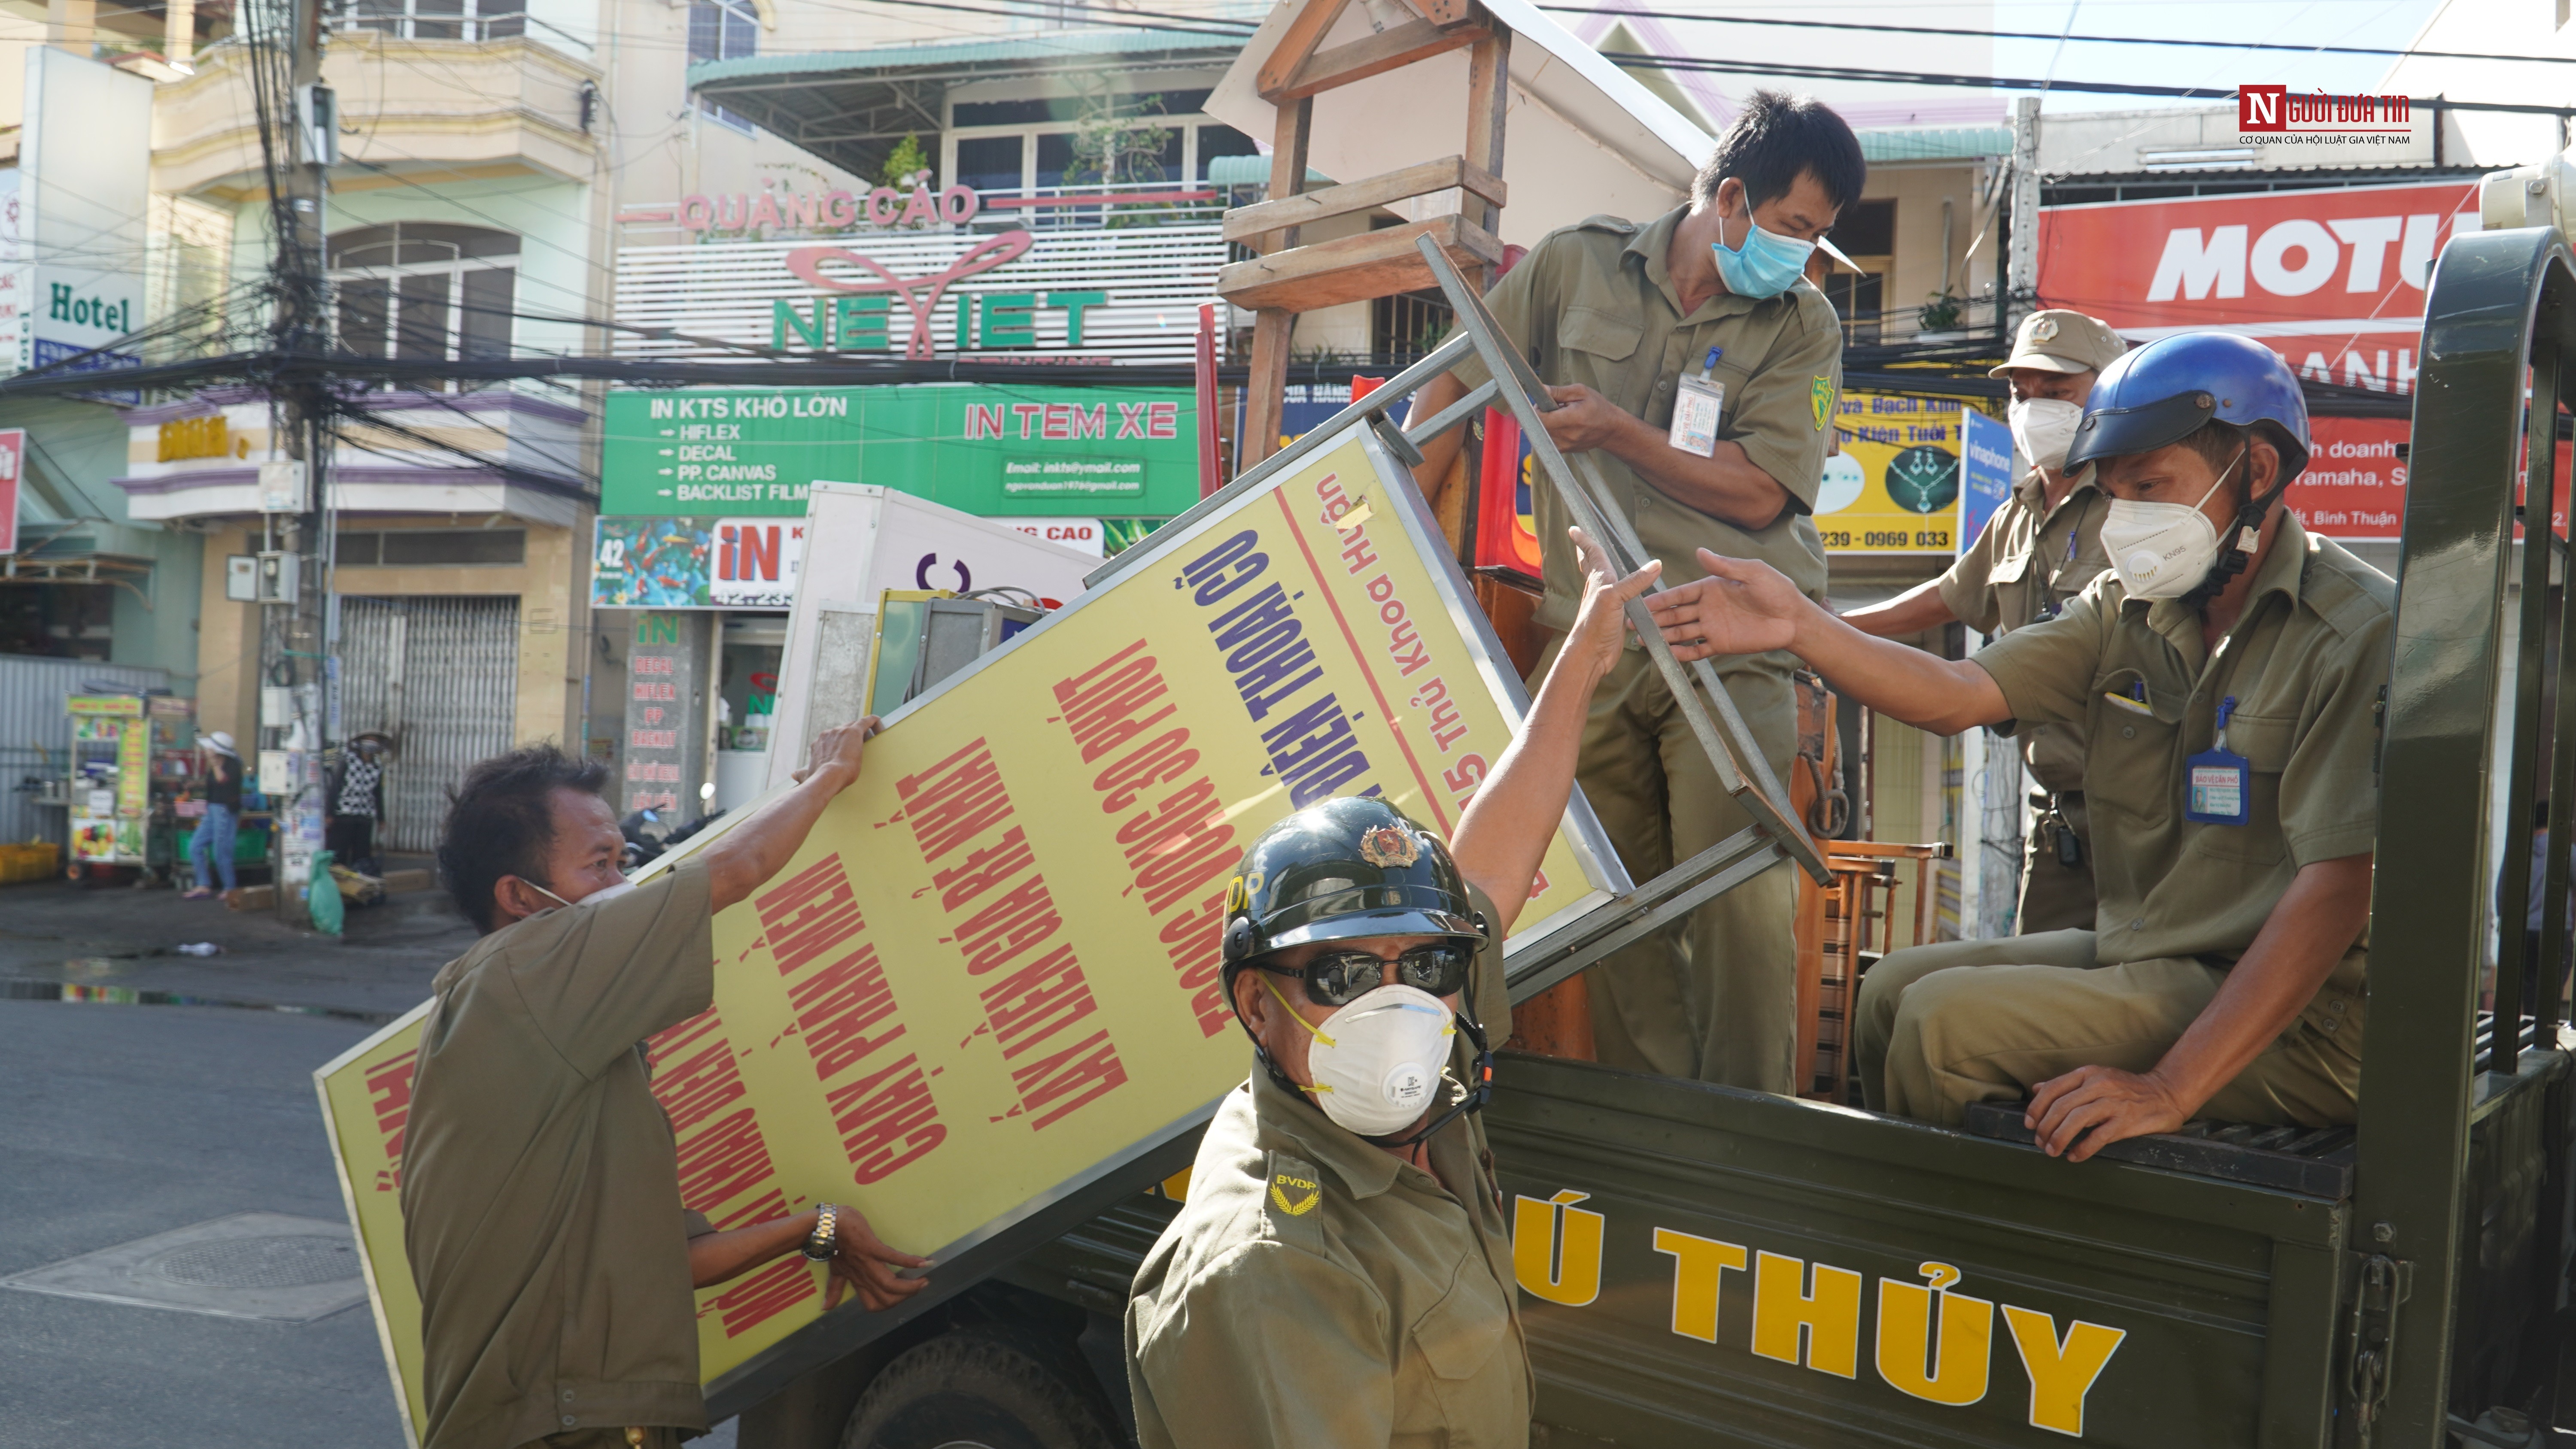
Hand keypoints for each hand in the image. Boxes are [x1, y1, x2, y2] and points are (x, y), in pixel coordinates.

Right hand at [793, 716, 879, 788]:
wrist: (828, 777)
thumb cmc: (819, 779)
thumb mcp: (808, 776)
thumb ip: (802, 774)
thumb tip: (793, 774)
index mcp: (818, 743)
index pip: (830, 739)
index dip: (837, 744)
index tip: (842, 750)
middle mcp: (827, 734)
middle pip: (842, 730)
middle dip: (848, 737)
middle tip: (857, 747)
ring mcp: (840, 731)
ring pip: (853, 727)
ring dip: (860, 732)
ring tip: (871, 739)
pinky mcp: (854, 732)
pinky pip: (865, 722)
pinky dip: (872, 721)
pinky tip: (877, 721)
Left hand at [822, 1206, 932, 1311]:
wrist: (825, 1225)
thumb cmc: (832, 1244)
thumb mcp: (835, 1269)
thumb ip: (834, 1289)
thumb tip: (826, 1308)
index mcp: (858, 1281)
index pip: (874, 1304)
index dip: (890, 1305)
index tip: (903, 1296)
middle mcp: (864, 1276)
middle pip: (887, 1298)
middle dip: (905, 1296)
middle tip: (919, 1287)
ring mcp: (868, 1262)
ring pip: (890, 1285)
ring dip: (910, 1287)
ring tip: (924, 1281)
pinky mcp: (872, 1247)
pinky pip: (892, 1258)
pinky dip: (909, 1262)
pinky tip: (924, 1262)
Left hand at [1536, 384, 1629, 451]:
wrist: (1610, 429)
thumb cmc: (1598, 407)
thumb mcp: (1581, 392)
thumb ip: (1559, 391)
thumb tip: (1542, 390)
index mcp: (1570, 419)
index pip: (1540, 417)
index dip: (1537, 408)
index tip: (1544, 402)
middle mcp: (1566, 436)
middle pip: (1538, 425)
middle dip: (1542, 414)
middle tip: (1555, 407)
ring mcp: (1564, 445)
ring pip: (1542, 433)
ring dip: (1546, 423)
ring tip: (1561, 417)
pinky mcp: (1563, 450)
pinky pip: (1548, 439)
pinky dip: (1551, 431)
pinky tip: (1562, 425)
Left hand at [1561, 526, 1660, 677]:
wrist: (1590, 655)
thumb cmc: (1595, 625)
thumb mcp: (1614, 598)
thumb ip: (1634, 581)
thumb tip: (1656, 565)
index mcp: (1599, 580)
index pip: (1592, 554)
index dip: (1584, 540)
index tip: (1574, 528)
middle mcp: (1600, 589)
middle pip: (1593, 565)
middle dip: (1588, 553)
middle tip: (1582, 542)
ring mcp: (1605, 603)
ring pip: (1603, 581)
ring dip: (1602, 569)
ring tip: (1604, 561)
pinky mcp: (1613, 617)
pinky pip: (1617, 598)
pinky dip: (1620, 591)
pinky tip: (1624, 593)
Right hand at [1642, 548, 1807, 660]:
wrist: (1793, 619)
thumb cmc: (1777, 590)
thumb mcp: (1752, 572)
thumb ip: (1725, 566)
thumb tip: (1699, 552)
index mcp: (1711, 588)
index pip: (1680, 594)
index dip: (1660, 599)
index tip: (1641, 604)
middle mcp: (1707, 608)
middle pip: (1675, 614)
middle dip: (1654, 619)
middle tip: (1633, 624)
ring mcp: (1713, 627)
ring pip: (1681, 632)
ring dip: (1663, 637)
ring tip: (1643, 642)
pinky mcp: (1721, 644)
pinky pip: (1697, 650)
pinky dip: (1683, 653)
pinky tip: (1668, 656)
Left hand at [2024, 1064, 2191, 1161]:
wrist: (2165, 1093)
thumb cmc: (2126, 1088)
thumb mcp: (2095, 1078)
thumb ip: (2066, 1084)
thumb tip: (2036, 1088)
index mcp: (2088, 1074)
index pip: (2052, 1088)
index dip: (2036, 1108)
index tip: (2029, 1123)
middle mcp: (2099, 1085)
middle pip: (2061, 1106)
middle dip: (2045, 1127)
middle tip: (2038, 1142)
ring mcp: (2113, 1103)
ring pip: (2076, 1120)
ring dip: (2059, 1138)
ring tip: (2052, 1151)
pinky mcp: (2126, 1120)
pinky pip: (2099, 1136)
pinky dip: (2083, 1148)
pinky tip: (2074, 1156)